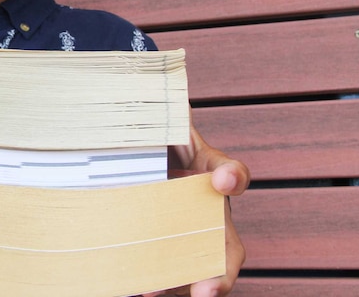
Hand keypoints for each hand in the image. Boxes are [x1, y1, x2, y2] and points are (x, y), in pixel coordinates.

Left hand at [143, 126, 249, 296]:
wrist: (127, 159)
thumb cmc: (150, 141)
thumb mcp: (158, 125)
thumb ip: (162, 111)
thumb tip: (154, 83)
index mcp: (207, 172)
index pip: (231, 172)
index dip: (230, 177)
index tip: (220, 179)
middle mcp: (205, 210)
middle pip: (227, 246)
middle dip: (220, 272)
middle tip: (207, 290)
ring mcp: (187, 236)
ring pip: (200, 269)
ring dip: (180, 284)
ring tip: (151, 290)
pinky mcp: (164, 254)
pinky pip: (168, 277)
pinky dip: (158, 286)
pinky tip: (136, 287)